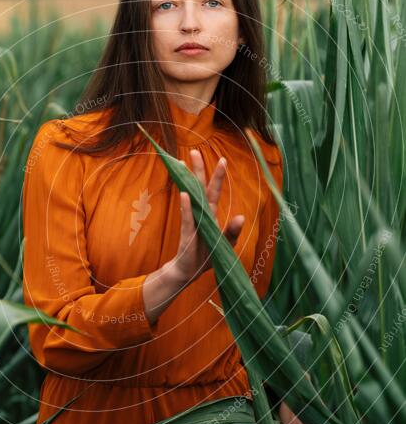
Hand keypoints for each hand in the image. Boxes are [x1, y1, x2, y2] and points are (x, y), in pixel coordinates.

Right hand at [171, 148, 244, 287]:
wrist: (188, 271)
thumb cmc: (206, 256)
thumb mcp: (225, 244)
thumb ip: (233, 231)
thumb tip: (241, 216)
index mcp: (210, 215)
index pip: (213, 192)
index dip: (218, 176)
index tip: (222, 159)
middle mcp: (200, 215)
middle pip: (199, 188)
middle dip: (198, 170)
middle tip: (193, 152)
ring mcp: (192, 223)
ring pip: (191, 198)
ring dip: (188, 182)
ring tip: (182, 165)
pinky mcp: (187, 236)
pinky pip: (187, 219)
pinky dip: (186, 208)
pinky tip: (184, 194)